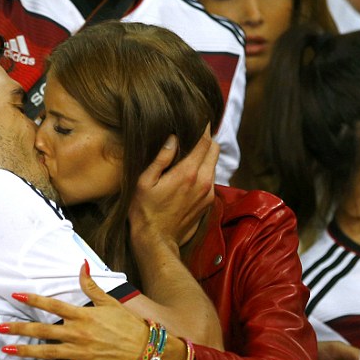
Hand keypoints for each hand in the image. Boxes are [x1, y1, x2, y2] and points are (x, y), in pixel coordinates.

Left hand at [0, 263, 148, 359]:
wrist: (145, 348)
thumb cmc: (126, 323)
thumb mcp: (109, 301)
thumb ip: (91, 285)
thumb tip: (82, 265)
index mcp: (82, 315)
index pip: (52, 305)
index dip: (33, 300)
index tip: (15, 296)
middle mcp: (78, 333)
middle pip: (43, 329)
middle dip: (18, 328)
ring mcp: (80, 352)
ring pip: (47, 352)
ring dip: (25, 351)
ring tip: (6, 349)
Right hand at [128, 125, 218, 249]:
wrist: (156, 240)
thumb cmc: (144, 211)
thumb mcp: (145, 182)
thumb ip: (161, 158)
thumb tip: (173, 138)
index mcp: (187, 173)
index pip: (205, 141)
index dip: (203, 127)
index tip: (198, 119)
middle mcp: (203, 181)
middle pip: (215, 149)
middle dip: (206, 140)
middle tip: (192, 137)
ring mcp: (208, 193)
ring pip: (214, 164)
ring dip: (205, 157)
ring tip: (188, 156)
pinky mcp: (208, 202)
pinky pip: (211, 179)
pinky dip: (204, 172)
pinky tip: (188, 175)